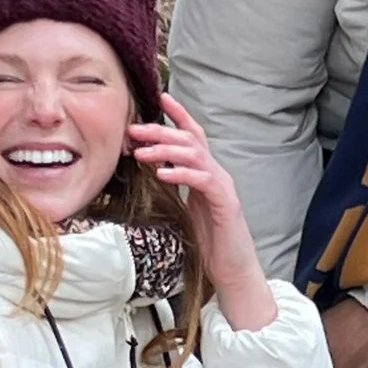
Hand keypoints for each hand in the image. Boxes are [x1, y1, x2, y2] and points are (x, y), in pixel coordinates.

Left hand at [126, 94, 275, 329]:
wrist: (234, 270)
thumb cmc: (210, 241)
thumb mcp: (187, 208)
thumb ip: (177, 186)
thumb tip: (155, 169)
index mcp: (205, 173)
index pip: (192, 136)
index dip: (178, 115)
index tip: (160, 98)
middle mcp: (216, 174)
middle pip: (189, 141)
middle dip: (161, 131)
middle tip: (134, 130)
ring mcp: (222, 187)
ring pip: (196, 156)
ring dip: (166, 150)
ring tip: (141, 153)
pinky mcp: (225, 204)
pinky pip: (203, 181)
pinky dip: (182, 174)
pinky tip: (163, 174)